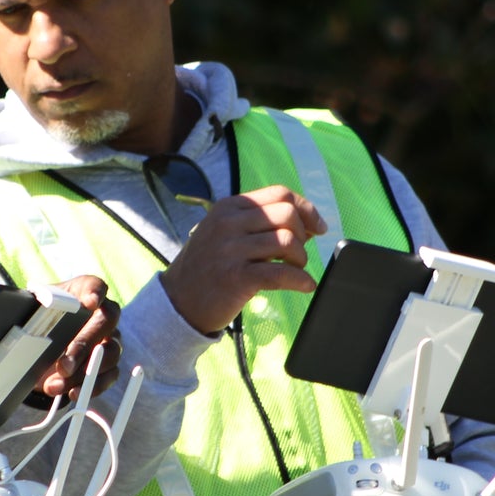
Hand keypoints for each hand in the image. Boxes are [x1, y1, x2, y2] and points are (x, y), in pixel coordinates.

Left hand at [33, 274, 121, 397]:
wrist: (41, 345)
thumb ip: (26, 308)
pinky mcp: (110, 364)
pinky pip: (110, 376)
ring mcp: (109, 339)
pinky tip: (71, 392)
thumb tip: (8, 307)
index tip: (90, 302)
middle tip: (63, 364)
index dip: (95, 292)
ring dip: (83, 372)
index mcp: (82, 293)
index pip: (95, 285)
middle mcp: (102, 314)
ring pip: (110, 353)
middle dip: (84, 345)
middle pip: (106, 322)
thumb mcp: (30, 312)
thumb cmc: (38, 321)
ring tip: (56, 384)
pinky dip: (91, 387)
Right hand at [158, 185, 326, 333]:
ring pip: (287, 242)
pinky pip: (282, 273)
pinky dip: (301, 280)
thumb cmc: (208, 267)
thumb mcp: (224, 233)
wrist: (177, 301)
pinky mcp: (236, 278)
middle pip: (286, 214)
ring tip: (295, 270)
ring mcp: (230, 250)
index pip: (279, 194)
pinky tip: (306, 285)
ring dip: (300, 259)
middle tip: (298, 254)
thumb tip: (307, 224)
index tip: (317, 227)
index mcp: (228, 207)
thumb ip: (258, 223)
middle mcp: (228, 224)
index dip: (306, 209)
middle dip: (302, 234)